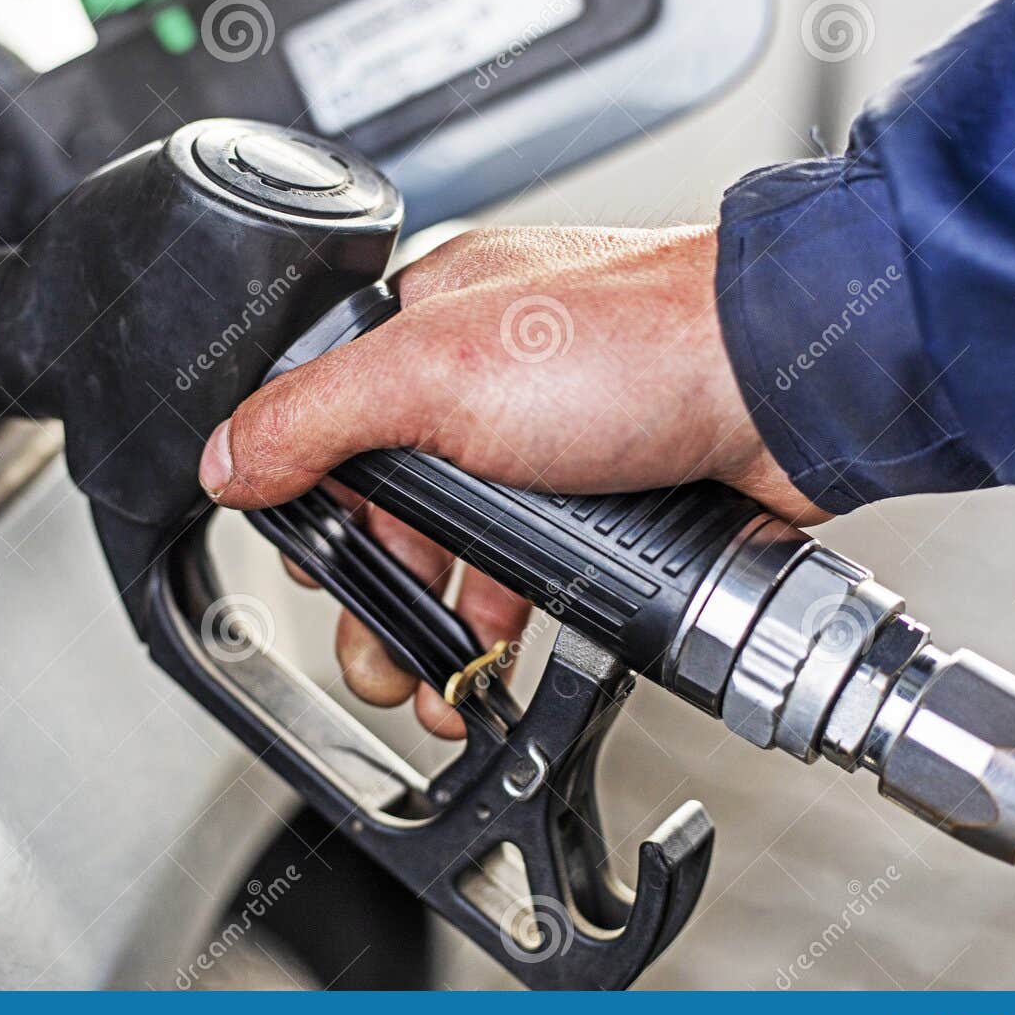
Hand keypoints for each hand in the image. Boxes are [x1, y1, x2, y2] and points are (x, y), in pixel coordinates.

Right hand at [198, 224, 827, 736]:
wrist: (788, 386)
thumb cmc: (642, 341)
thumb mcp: (438, 373)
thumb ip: (316, 415)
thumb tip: (226, 458)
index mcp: (427, 326)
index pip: (325, 425)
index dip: (315, 512)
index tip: (319, 572)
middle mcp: (481, 379)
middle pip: (390, 506)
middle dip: (377, 595)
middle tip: (375, 654)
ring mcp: (543, 441)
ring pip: (460, 551)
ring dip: (438, 629)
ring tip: (432, 688)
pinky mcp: (600, 493)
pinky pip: (527, 573)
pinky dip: (504, 627)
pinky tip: (495, 663)